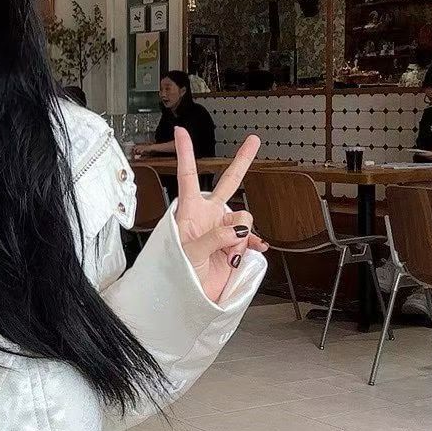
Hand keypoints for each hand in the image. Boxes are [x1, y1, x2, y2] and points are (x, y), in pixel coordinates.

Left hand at [172, 129, 267, 302]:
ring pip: (244, 220)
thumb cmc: (176, 275)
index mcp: (189, 212)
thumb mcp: (189, 254)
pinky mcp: (236, 245)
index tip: (181, 132)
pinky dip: (254, 243)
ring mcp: (224, 230)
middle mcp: (208, 216)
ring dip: (241, 237)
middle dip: (242, 162)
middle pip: (228, 183)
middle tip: (254, 141)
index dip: (185, 154)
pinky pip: (252, 237)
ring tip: (229, 255)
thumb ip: (214, 237)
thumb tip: (237, 228)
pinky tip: (255, 249)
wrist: (188, 299)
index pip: (188, 177)